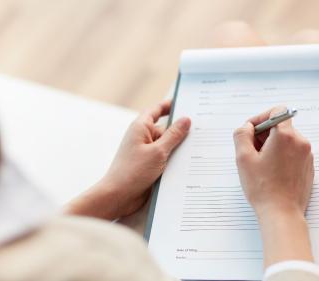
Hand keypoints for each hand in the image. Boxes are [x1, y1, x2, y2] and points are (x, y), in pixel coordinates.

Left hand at [101, 100, 190, 216]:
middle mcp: (142, 137)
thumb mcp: (158, 151)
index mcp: (141, 127)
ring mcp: (146, 152)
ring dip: (179, 148)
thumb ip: (173, 135)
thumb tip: (185, 120)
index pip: (157, 110)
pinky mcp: (149, 166)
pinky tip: (188, 164)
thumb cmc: (133, 172)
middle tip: (201, 129)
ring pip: (167, 145)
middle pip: (165, 129)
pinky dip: (174, 160)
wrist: (118, 196)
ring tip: (199, 148)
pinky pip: (165, 158)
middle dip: (180, 130)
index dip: (170, 105)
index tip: (185, 102)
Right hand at [233, 106, 313, 217]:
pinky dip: (281, 156)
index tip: (251, 132)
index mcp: (285, 136)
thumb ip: (241, 135)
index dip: (261, 118)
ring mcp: (307, 155)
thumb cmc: (263, 188)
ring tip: (261, 164)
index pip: (277, 111)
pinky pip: (293, 152)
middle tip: (252, 151)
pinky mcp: (308, 166)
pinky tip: (271, 172)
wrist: (281, 213)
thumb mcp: (243, 158)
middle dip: (264, 134)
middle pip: (280, 126)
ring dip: (272, 146)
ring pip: (286, 140)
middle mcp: (300, 142)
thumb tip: (246, 127)